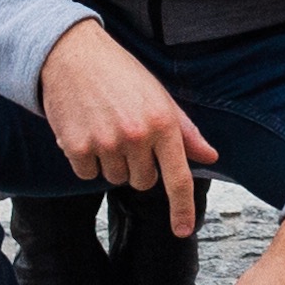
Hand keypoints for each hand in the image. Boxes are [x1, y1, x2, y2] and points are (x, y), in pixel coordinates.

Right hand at [32, 19, 218, 231]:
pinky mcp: (78, 148)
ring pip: (115, 179)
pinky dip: (86, 160)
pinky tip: (85, 130)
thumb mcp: (160, 97)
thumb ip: (185, 132)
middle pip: (143, 182)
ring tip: (105, 126)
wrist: (73, 55)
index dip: (181, 208)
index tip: (183, 230)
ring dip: (111, 162)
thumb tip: (211, 157)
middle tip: (127, 133)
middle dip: (138, 165)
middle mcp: (137, 136)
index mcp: (163, 122)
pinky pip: (87, 174)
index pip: (178, 177)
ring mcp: (107, 143)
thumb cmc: (121, 74)